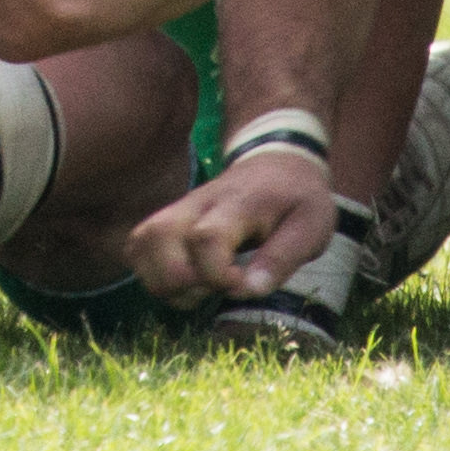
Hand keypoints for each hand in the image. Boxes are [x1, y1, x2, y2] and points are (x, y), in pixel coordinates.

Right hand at [129, 138, 339, 306]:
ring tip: (198, 289)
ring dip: (162, 281)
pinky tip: (183, 282)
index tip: (239, 284)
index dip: (216, 273)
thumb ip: (282, 258)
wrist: (277, 160)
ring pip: (141, 244)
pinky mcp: (168, 219)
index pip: (206, 238)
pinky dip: (150, 273)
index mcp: (237, 203)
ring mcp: (178, 209)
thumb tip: (248, 290)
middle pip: (160, 239)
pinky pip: (137, 247)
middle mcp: (198, 203)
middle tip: (216, 288)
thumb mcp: (311, 226)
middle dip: (182, 282)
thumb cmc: (296, 198)